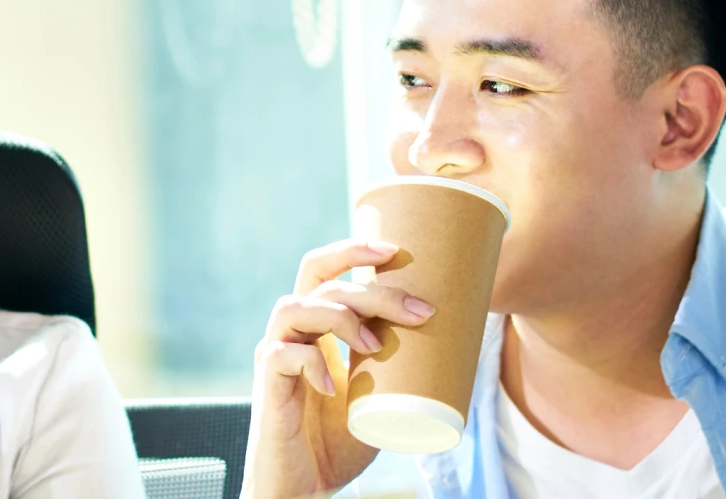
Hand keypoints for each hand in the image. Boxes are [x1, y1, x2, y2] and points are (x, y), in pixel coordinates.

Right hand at [239, 238, 438, 498]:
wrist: (303, 487)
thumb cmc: (338, 442)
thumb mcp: (376, 396)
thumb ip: (398, 367)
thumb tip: (458, 343)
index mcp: (314, 328)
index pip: (323, 270)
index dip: (352, 250)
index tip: (396, 250)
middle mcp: (291, 333)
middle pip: (319, 282)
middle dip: (372, 289)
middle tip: (417, 311)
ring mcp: (275, 357)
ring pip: (293, 307)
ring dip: (341, 318)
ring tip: (376, 346)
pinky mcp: (267, 386)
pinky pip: (280, 356)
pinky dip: (310, 363)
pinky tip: (334, 384)